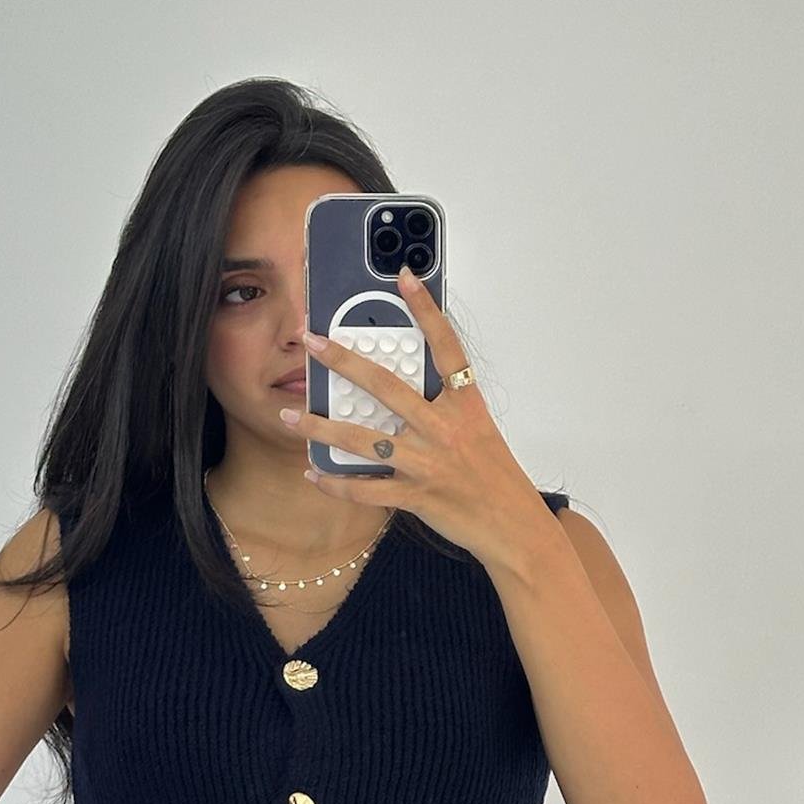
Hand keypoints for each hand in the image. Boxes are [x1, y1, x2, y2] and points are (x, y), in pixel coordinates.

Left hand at [282, 265, 554, 571]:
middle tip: (311, 342)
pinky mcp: (418, 497)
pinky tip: (314, 473)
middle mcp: (445, 428)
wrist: (514, 527)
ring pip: (363, 440)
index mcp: (465, 405)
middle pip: (387, 386)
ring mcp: (429, 463)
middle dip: (344, 361)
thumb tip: (401, 389)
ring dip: (321, 427)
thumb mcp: (477, 430)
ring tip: (288, 416)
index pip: (445, 347)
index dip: (426, 310)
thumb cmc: (495, 477)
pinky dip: (337, 484)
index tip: (404, 277)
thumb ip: (444, 406)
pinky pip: (367, 490)